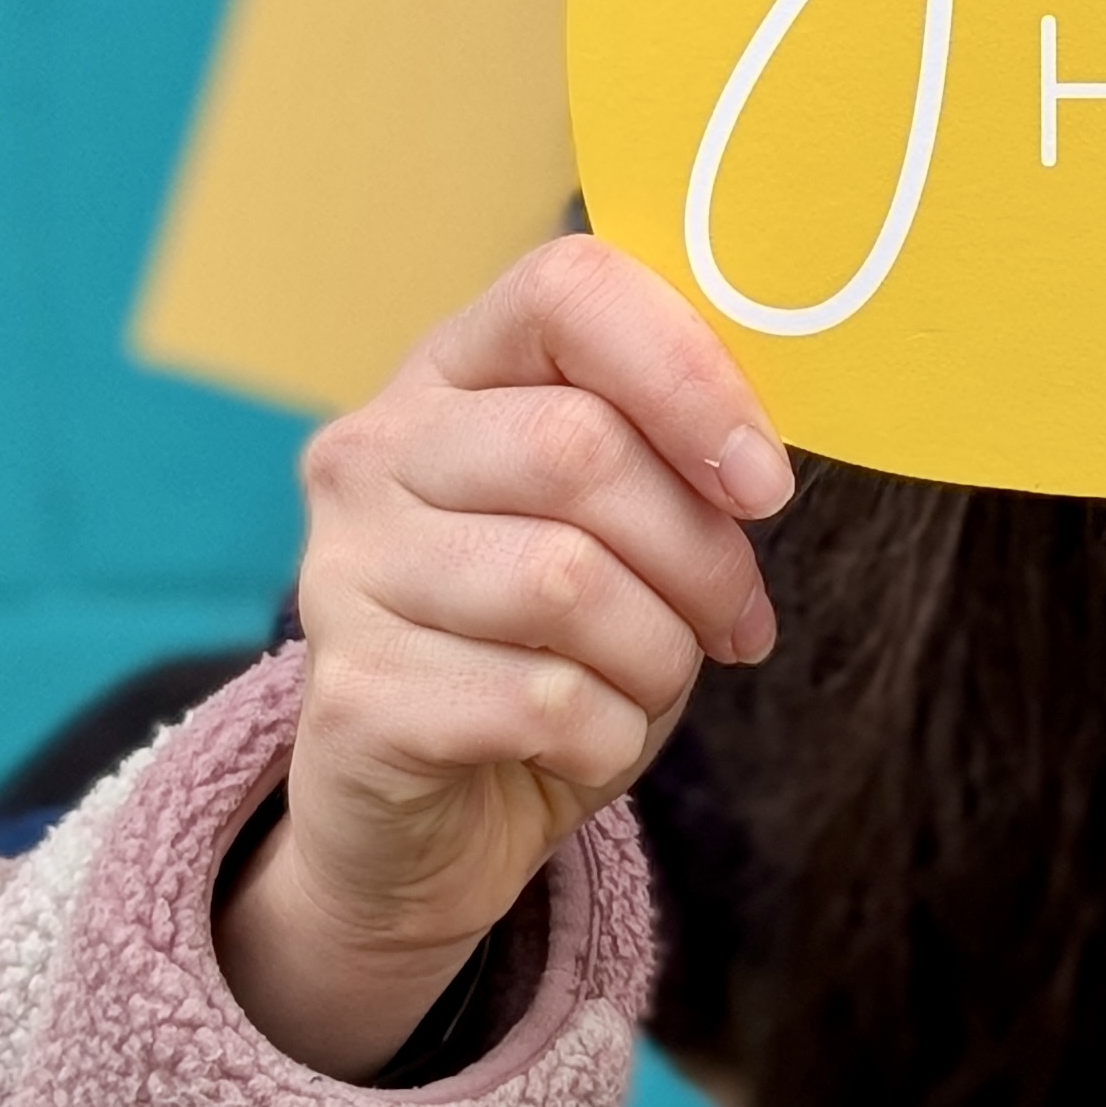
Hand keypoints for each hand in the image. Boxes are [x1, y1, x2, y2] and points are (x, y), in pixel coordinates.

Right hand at [218, 235, 792, 1079]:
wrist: (430, 815)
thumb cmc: (549, 649)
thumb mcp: (620, 532)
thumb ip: (674, 462)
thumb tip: (756, 470)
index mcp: (452, 372)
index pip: (568, 291)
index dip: (689, 373)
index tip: (762, 481)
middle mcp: (376, 451)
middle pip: (581, 447)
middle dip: (698, 552)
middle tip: (735, 617)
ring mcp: (344, 571)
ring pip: (567, 582)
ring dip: (660, 653)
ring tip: (651, 681)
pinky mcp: (351, 697)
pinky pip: (543, 701)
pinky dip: (610, 734)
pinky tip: (587, 741)